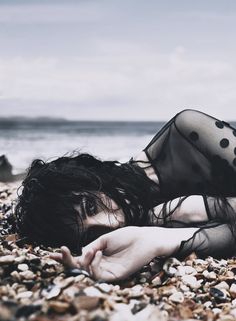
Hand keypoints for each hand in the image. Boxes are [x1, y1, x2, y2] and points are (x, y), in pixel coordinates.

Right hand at [50, 226, 196, 280]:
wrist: (145, 239)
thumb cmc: (128, 236)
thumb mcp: (106, 239)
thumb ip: (92, 247)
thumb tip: (80, 254)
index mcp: (97, 254)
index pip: (78, 259)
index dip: (66, 258)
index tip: (52, 255)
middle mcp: (100, 264)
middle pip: (79, 268)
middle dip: (67, 262)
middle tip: (59, 254)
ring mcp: (107, 270)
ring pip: (87, 273)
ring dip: (81, 263)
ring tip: (85, 251)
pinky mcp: (116, 275)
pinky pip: (99, 274)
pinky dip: (94, 264)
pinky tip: (97, 253)